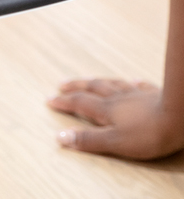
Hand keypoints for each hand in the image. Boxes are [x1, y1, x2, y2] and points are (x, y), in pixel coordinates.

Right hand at [47, 78, 183, 159]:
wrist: (178, 116)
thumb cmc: (148, 133)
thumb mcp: (115, 142)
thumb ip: (88, 140)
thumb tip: (60, 137)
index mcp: (106, 110)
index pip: (79, 103)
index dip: (63, 102)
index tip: (49, 99)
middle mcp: (117, 98)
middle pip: (91, 89)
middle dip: (75, 87)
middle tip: (62, 84)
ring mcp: (134, 94)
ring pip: (110, 84)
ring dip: (96, 82)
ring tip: (88, 80)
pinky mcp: (152, 94)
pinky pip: (137, 86)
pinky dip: (130, 84)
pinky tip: (130, 82)